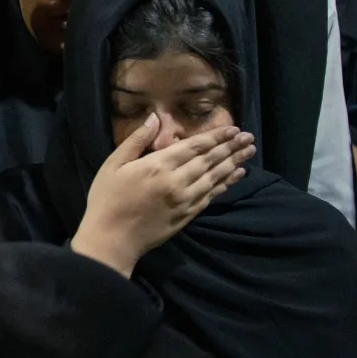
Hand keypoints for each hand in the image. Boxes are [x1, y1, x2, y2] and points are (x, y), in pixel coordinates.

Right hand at [71, 116, 252, 276]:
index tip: (233, 128)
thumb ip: (135, 140)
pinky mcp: (188, 215)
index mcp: (158, 166)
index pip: (194, 147)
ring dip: (234, 163)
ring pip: (215, 177)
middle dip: (230, 147)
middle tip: (249, 137)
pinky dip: (226, 184)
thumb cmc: (107, 199)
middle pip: (210, 160)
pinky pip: (211, 196)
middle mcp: (177, 181)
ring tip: (249, 152)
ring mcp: (185, 200)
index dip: (215, 137)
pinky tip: (236, 176)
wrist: (112, 239)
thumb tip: (154, 118)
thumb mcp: (113, 165)